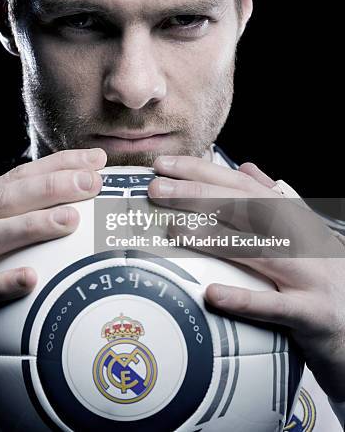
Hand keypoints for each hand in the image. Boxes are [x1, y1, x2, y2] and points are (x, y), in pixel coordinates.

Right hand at [0, 148, 105, 383]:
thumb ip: (13, 222)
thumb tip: (72, 206)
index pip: (16, 177)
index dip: (56, 165)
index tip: (94, 161)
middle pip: (4, 198)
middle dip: (51, 187)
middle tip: (91, 183)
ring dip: (32, 226)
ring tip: (71, 219)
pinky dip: (1, 283)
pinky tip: (30, 278)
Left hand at [148, 155, 344, 401]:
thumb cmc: (321, 272)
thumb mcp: (301, 230)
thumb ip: (273, 198)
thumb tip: (246, 167)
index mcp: (291, 216)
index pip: (240, 185)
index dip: (201, 171)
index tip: (163, 166)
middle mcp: (300, 237)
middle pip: (246, 209)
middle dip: (200, 195)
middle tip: (158, 190)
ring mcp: (309, 274)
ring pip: (258, 250)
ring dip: (216, 238)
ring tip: (175, 229)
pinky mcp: (312, 313)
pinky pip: (275, 306)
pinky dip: (244, 298)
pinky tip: (212, 292)